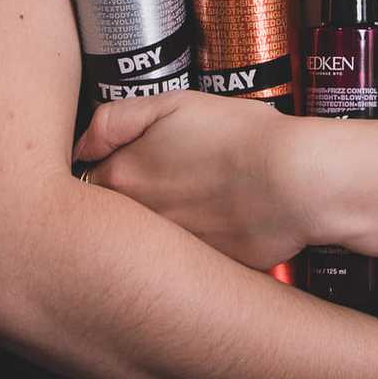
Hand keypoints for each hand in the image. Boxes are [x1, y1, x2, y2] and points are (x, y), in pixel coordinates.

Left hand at [74, 92, 307, 269]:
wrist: (295, 183)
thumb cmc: (241, 137)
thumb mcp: (174, 104)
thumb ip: (114, 120)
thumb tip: (82, 147)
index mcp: (121, 178)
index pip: (83, 185)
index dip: (100, 173)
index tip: (118, 167)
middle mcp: (135, 222)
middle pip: (104, 221)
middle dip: (115, 209)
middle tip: (156, 187)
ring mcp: (165, 253)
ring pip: (138, 245)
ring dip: (149, 230)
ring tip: (188, 204)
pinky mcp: (196, 273)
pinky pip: (174, 266)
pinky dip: (182, 252)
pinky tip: (211, 228)